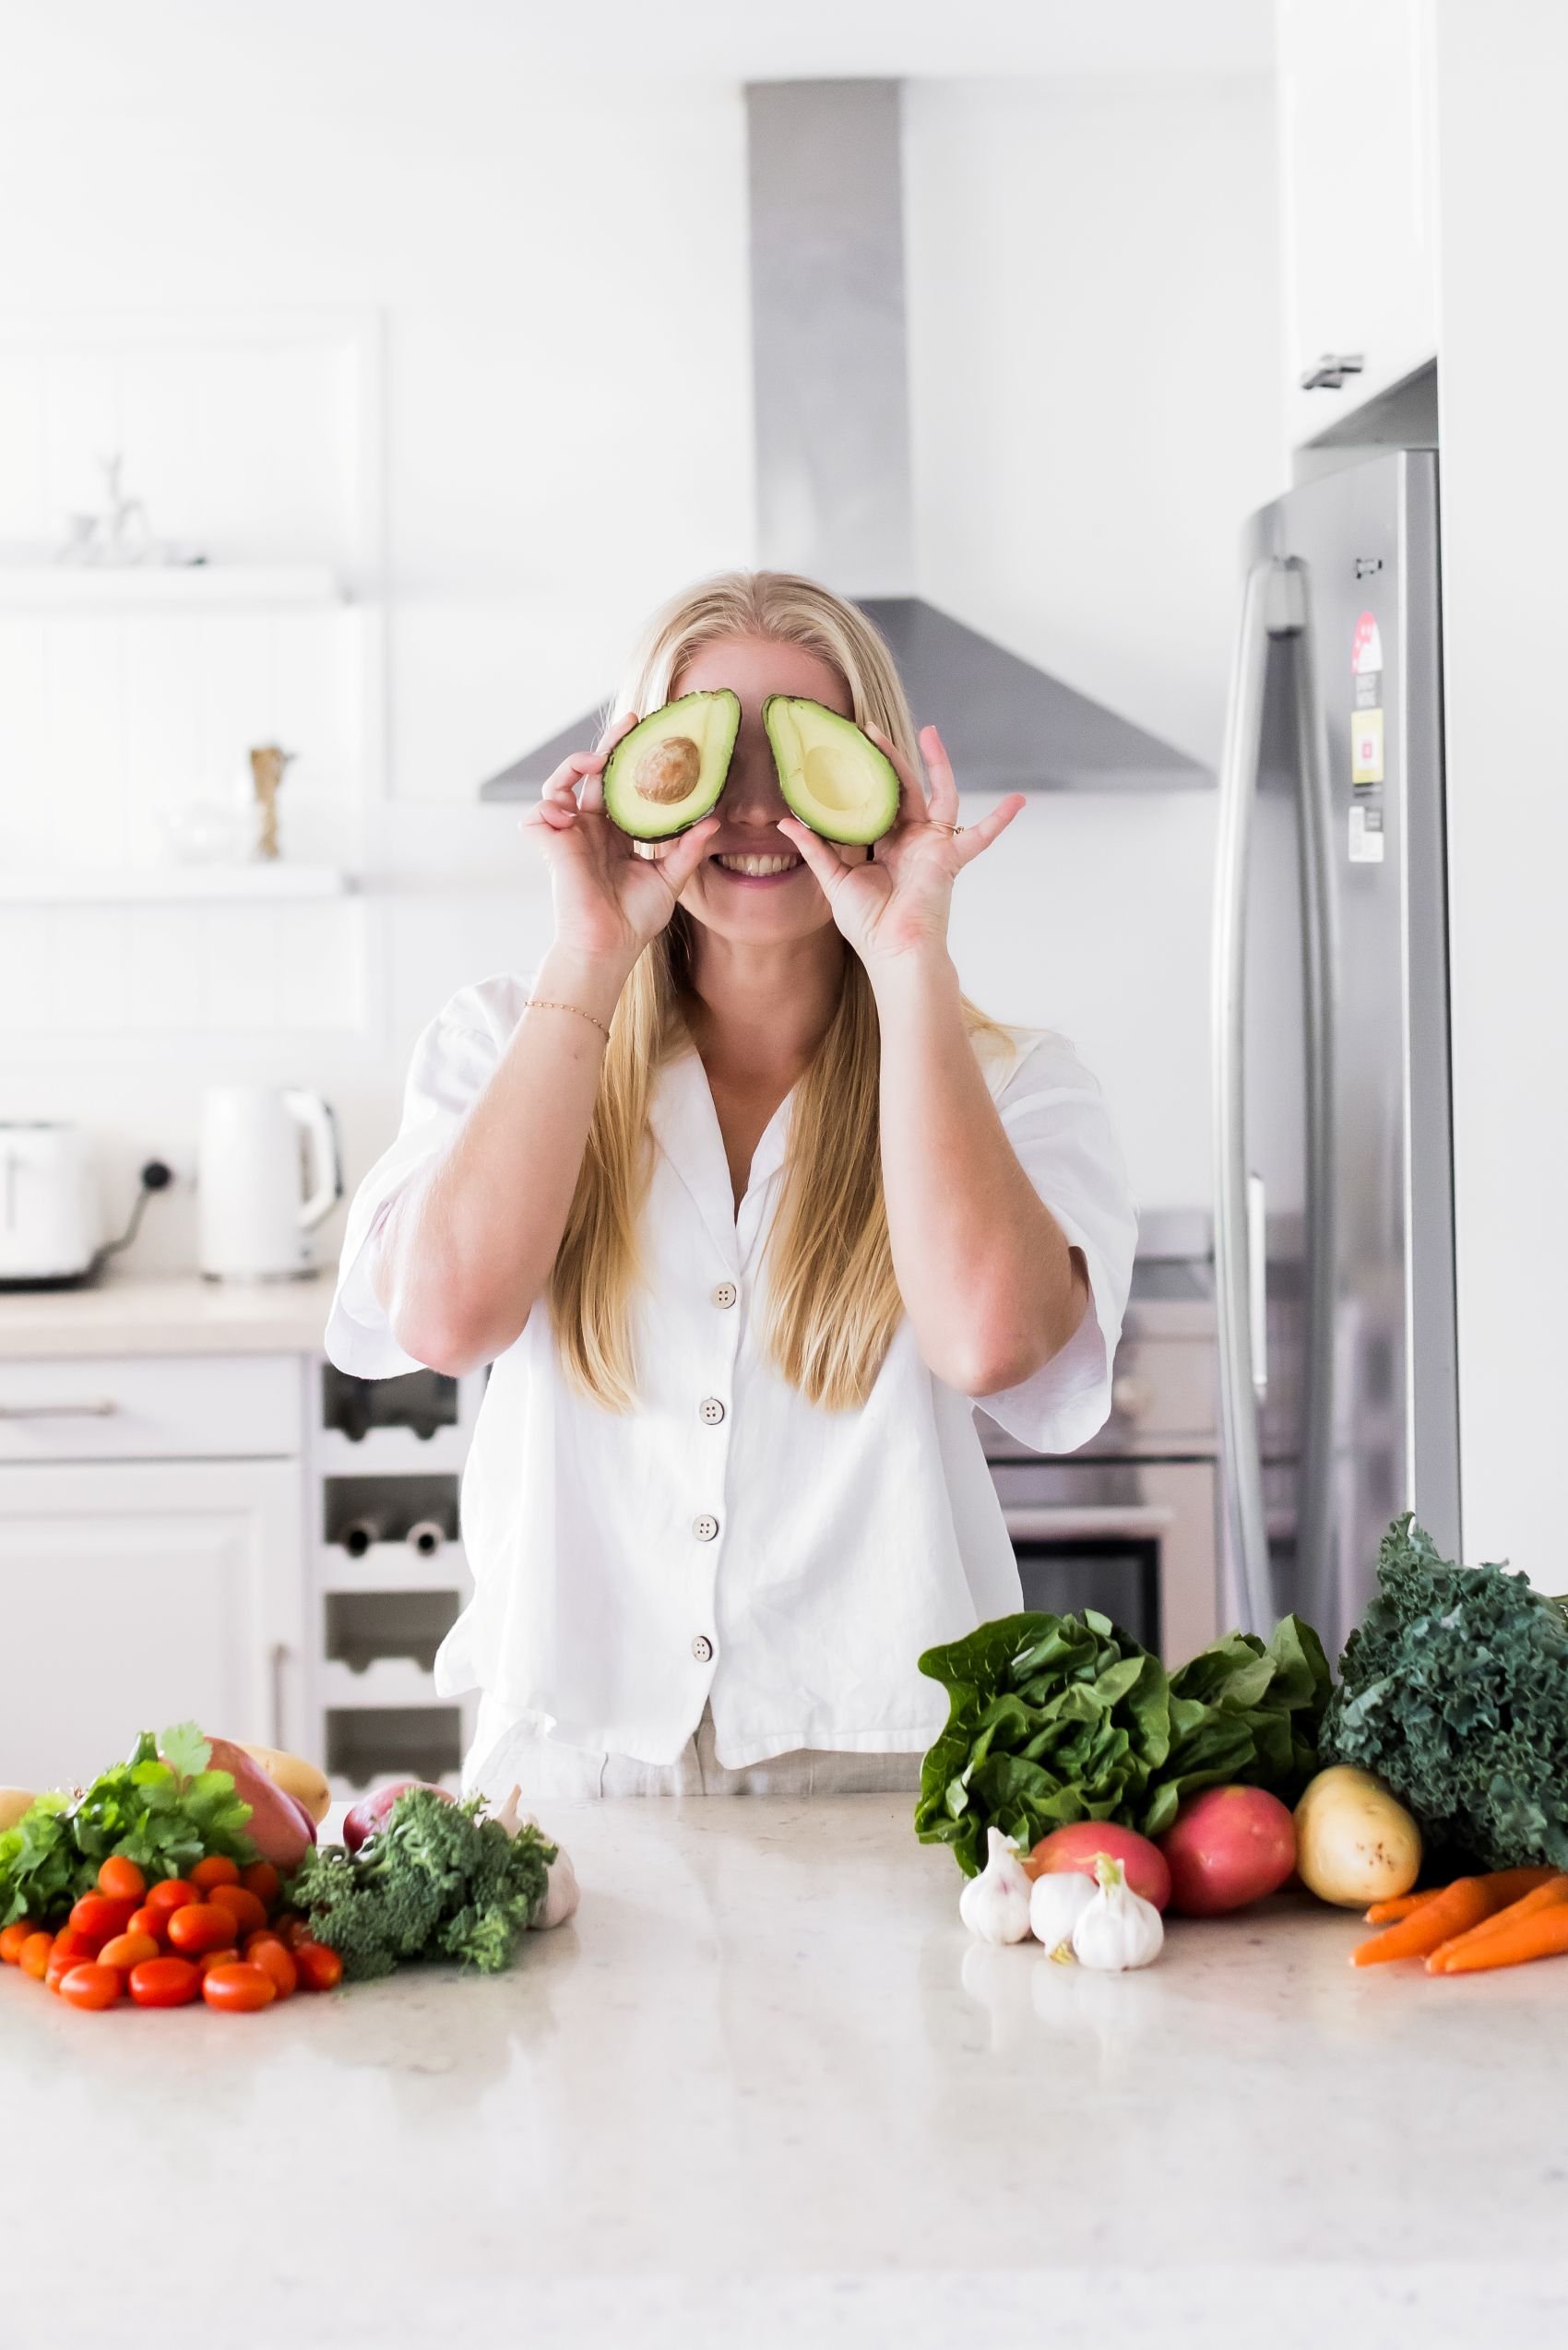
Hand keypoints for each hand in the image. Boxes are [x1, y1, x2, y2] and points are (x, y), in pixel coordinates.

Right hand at [519, 715, 720, 965]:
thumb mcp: (670, 879)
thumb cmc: (635, 919)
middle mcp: (591, 829)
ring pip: (558, 786)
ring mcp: (569, 836)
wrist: (610, 946)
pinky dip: (547, 807)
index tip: (650, 736)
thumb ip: (688, 849)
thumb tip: (713, 821)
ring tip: (593, 763)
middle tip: (629, 725)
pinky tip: (565, 813)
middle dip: (607, 745)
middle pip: (593, 775)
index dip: (632, 761)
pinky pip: (537, 815)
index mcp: (616, 833)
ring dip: (571, 767)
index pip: (622, 786)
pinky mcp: (551, 847)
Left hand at [776, 723, 1022, 969]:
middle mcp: (911, 840)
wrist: (895, 952)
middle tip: (868, 728)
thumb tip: (786, 821)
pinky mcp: (950, 857)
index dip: (860, 778)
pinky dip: (1000, 821)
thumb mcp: (835, 879)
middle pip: (902, 788)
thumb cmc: (870, 925)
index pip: (873, 802)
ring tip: (931, 733)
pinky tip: (1018, 800)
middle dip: (887, 757)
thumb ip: (815, 848)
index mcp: (886, 845)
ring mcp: (933, 846)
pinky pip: (980, 836)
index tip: (845, 749)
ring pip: (938, 794)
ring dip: (937, 764)